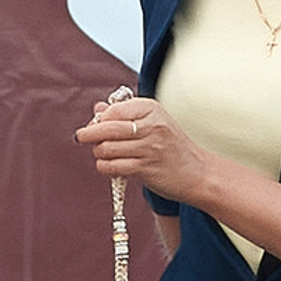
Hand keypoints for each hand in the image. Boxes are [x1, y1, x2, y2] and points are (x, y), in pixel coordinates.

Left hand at [76, 95, 208, 206]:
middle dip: (89, 134)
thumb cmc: (171, 146)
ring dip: (99, 154)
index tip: (94, 125)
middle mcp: (151, 125)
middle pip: (106, 128)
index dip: (98, 119)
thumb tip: (98, 108)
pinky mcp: (146, 168)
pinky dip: (105, 168)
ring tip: (104, 155)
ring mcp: (149, 147)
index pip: (113, 110)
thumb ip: (124, 113)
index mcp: (151, 109)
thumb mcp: (153, 122)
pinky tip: (111, 167)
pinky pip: (112, 166)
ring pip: (106, 148)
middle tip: (82, 137)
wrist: (199, 173)